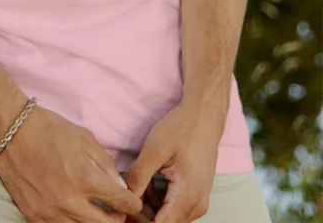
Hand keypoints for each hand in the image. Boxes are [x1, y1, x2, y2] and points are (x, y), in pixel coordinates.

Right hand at [0, 104, 144, 221]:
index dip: (132, 203)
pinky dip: (70, 221)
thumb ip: (106, 165)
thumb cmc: (49, 129)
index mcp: (85, 178)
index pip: (120, 202)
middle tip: (118, 212)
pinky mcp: (33, 215)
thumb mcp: (84, 138)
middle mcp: (69, 200)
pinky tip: (73, 211)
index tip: (133, 202)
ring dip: (94, 222)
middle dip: (117, 219)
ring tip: (97, 212)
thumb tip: (119, 186)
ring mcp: (50, 211)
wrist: (11, 130)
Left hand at [122, 101, 222, 221]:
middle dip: (142, 214)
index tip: (124, 207)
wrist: (204, 116)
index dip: (139, 219)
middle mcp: (196, 206)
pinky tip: (149, 183)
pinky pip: (174, 209)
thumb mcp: (154, 149)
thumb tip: (126, 198)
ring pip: (168, 218)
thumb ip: (139, 177)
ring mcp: (198, 202)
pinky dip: (159, 202)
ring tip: (139, 184)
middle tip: (126, 194)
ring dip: (150, 208)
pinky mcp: (196, 196)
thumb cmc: (181, 129)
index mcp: (187, 196)